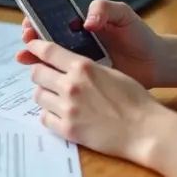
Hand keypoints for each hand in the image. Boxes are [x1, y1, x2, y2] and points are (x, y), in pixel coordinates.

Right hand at [17, 0, 160, 88]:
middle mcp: (74, 45)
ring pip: (49, 63)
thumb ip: (104, 9)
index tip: (30, 23)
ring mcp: (78, 65)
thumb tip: (87, 21)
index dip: (36, 21)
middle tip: (27, 40)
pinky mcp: (84, 83)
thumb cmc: (139, 36)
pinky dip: (49, 81)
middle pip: (44, 43)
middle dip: (30, 40)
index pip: (50, 21)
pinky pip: (63, 82)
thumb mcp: (123, 15)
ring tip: (25, 58)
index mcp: (79, 26)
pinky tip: (41, 79)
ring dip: (33, 60)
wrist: (155, 63)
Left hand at [25, 39, 171, 164]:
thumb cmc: (135, 100)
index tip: (31, 46)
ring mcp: (67, 109)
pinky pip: (44, 118)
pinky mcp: (67, 130)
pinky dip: (50, 115)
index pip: (48, 51)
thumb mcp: (111, 72)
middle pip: (37, 73)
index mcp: (83, 67)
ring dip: (46, 94)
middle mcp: (71, 85)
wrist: (145, 130)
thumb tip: (68, 66)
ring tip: (57, 98)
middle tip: (48, 78)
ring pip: (38, 95)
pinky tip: (62, 114)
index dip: (35, 46)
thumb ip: (87, 68)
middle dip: (41, 73)